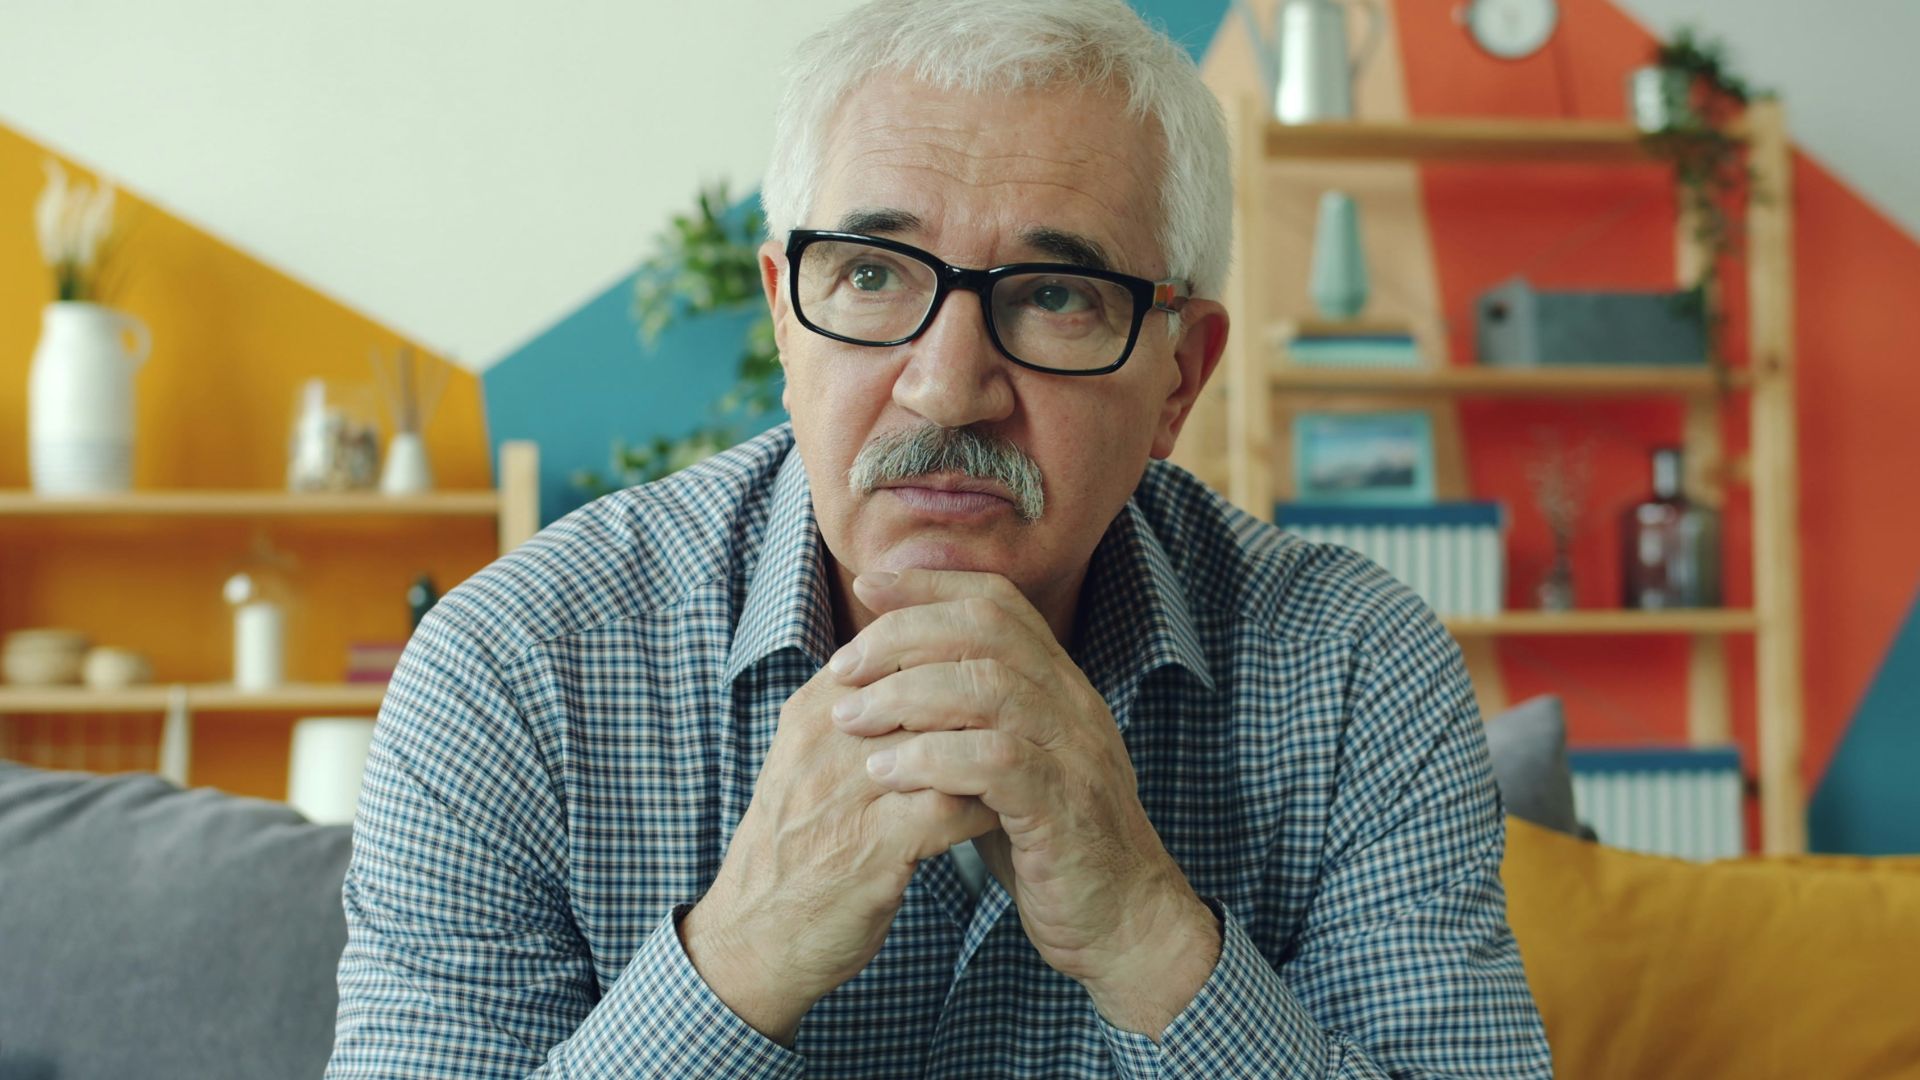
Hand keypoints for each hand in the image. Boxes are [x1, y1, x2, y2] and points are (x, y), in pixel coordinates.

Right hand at [679, 657, 998, 1043]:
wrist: (753, 937)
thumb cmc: (799, 844)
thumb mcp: (813, 760)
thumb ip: (860, 711)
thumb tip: (924, 666)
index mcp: (817, 708)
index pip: (901, 644)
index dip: (962, 655)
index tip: (1004, 678)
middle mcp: (828, 738)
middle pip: (930, 679)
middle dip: (989, 695)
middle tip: (1031, 716)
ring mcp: (847, 790)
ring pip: (947, 735)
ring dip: (994, 747)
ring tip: (1026, 762)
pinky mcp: (872, 846)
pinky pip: (952, 807)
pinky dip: (987, 807)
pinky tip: (1006, 815)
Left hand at [825, 570, 1220, 1035]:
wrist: (1121, 920)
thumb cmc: (1047, 841)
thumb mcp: (1004, 765)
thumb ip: (963, 720)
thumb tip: (889, 679)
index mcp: (1058, 684)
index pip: (997, 600)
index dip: (930, 583)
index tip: (867, 583)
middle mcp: (1073, 703)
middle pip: (987, 628)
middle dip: (904, 634)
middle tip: (842, 667)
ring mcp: (1074, 752)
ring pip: (990, 686)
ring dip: (907, 695)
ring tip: (850, 720)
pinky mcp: (1064, 807)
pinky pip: (995, 761)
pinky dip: (932, 758)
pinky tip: (886, 772)